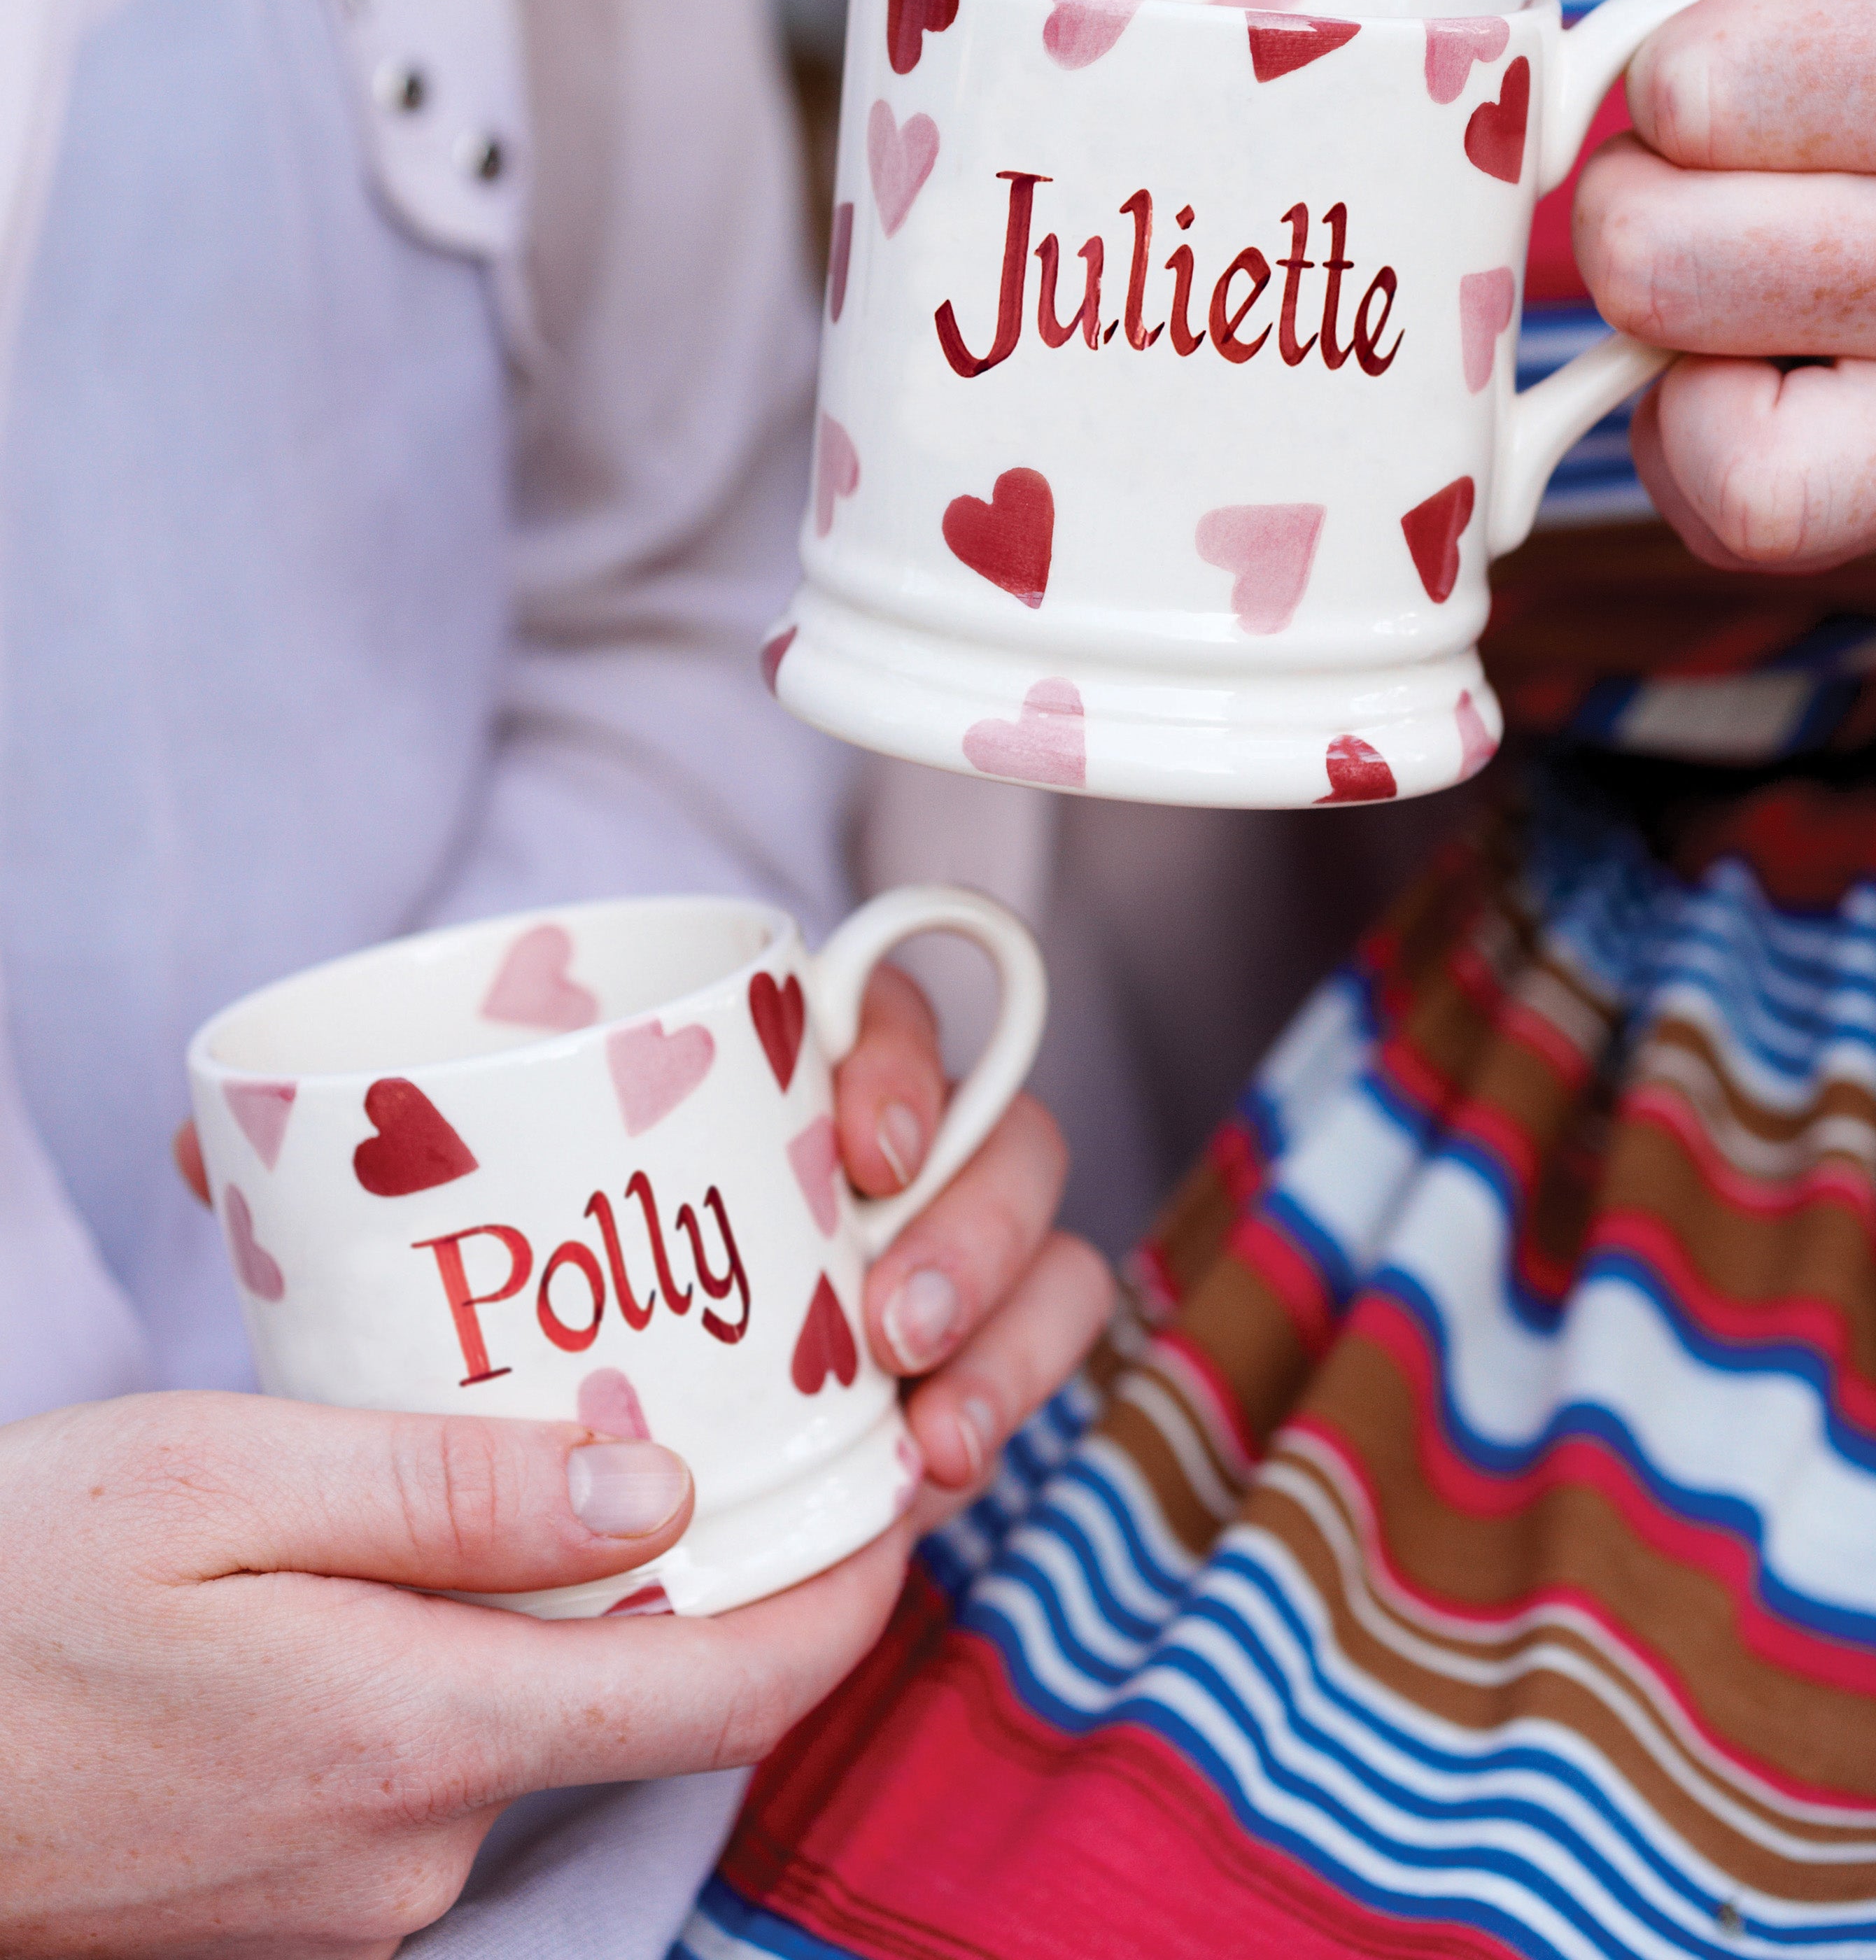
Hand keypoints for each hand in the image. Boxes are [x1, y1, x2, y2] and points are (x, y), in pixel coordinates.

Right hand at [0, 1389, 912, 1956]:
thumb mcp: (217, 1483)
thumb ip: (450, 1495)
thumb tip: (660, 1492)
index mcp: (418, 1733)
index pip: (725, 1690)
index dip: (840, 1598)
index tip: (899, 1498)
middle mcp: (415, 1846)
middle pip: (642, 1695)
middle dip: (710, 1572)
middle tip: (726, 1422)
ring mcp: (356, 1895)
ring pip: (537, 1719)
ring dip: (575, 1607)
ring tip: (559, 1459)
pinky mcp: (300, 1899)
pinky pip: (445, 1761)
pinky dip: (479, 1662)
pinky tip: (423, 1568)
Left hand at [178, 962, 1112, 1507]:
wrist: (566, 1441)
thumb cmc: (520, 1291)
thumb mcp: (441, 1220)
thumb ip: (355, 1170)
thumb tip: (217, 1152)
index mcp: (784, 1076)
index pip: (892, 1013)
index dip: (907, 1060)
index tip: (861, 1146)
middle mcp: (887, 1161)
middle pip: (1002, 1139)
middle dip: (974, 1228)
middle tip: (884, 1322)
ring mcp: (934, 1260)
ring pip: (1045, 1256)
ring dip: (1010, 1335)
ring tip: (931, 1435)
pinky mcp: (952, 1365)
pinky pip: (1027, 1362)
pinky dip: (1006, 1404)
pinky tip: (932, 1475)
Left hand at [1575, 0, 1875, 568]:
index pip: (1703, 86)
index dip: (1667, 80)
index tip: (1718, 87)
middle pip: (1651, 258)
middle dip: (1637, 214)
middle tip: (1715, 196)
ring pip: (1685, 416)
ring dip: (1667, 354)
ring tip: (1752, 298)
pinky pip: (1733, 516)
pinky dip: (1704, 452)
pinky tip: (1772, 385)